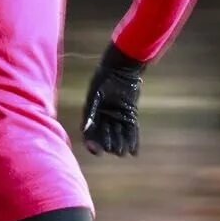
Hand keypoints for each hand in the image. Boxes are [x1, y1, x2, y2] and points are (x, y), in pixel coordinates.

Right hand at [82, 41, 143, 156]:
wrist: (121, 68)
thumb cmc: (104, 80)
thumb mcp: (95, 96)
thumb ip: (90, 113)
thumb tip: (85, 130)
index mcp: (92, 115)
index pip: (91, 134)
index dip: (93, 144)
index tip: (98, 152)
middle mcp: (104, 118)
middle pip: (106, 138)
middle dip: (110, 145)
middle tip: (115, 150)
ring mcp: (117, 117)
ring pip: (119, 136)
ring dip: (121, 145)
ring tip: (124, 151)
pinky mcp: (130, 115)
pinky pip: (131, 131)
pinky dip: (133, 141)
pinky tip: (134, 151)